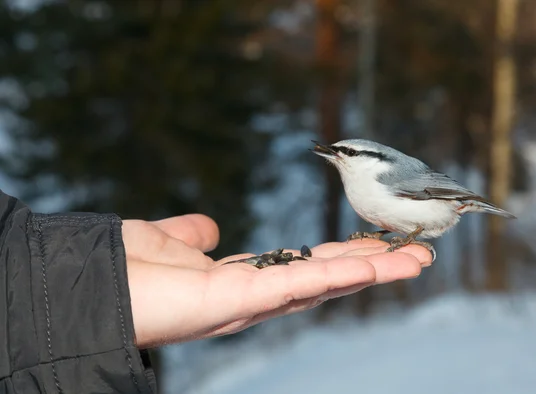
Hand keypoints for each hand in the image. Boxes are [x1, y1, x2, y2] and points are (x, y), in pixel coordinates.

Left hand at [122, 214, 432, 347]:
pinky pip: (295, 288)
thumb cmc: (119, 267)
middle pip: (325, 280)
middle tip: (419, 255)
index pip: (303, 268)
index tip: (377, 245)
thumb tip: (209, 228)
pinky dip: (334, 278)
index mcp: (239, 280)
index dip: (342, 257)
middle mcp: (252, 297)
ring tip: (415, 260)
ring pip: (322, 286)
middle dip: (373, 267)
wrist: (87, 284)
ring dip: (370, 273)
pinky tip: (370, 268)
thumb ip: (189, 234)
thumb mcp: (164, 240)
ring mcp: (249, 303)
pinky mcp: (238, 302)